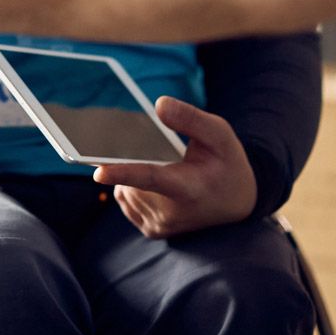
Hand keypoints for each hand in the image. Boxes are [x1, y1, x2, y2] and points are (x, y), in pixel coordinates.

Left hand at [92, 98, 256, 236]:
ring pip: (123, 187)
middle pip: (132, 178)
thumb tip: (159, 105)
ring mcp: (160, 224)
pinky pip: (124, 199)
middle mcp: (171, 213)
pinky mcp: (151, 229)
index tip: (98, 172)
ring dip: (131, 172)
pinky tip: (152, 181)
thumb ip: (190, 118)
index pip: (150, 179)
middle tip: (161, 153)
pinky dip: (130, 186)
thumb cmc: (226, 163)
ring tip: (164, 168)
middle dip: (132, 159)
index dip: (123, 173)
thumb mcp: (220, 134)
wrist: (237, 203)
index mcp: (188, 188)